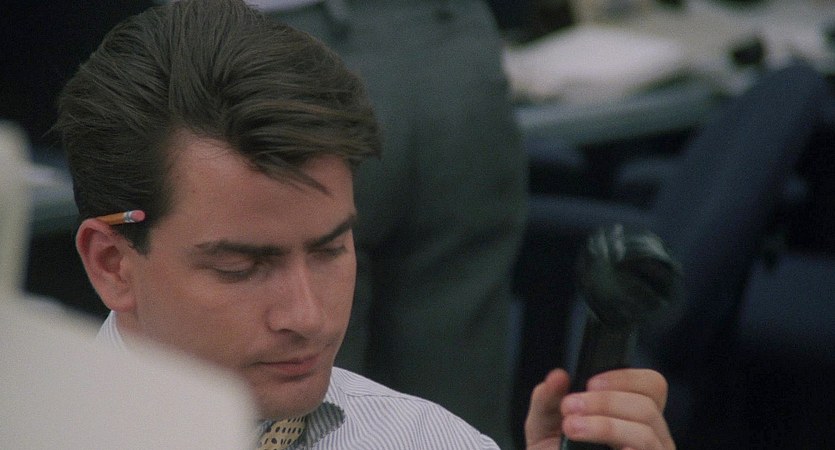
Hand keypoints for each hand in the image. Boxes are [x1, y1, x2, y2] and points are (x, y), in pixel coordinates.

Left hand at [525, 368, 674, 449]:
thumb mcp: (545, 424)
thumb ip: (548, 398)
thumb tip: (558, 377)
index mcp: (633, 415)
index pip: (651, 386)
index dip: (624, 378)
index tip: (590, 383)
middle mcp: (651, 437)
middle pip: (647, 407)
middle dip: (606, 402)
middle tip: (570, 407)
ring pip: (645, 435)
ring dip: (606, 426)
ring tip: (572, 428)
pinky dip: (626, 449)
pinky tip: (609, 449)